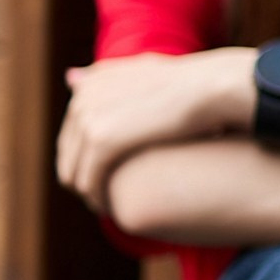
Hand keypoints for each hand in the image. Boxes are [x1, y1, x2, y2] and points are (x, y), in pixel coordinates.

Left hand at [57, 47, 255, 213]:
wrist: (211, 87)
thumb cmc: (189, 83)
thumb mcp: (143, 70)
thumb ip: (105, 76)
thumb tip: (70, 78)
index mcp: (88, 86)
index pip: (71, 136)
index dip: (85, 160)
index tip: (107, 177)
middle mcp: (81, 101)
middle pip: (68, 155)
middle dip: (83, 179)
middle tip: (106, 198)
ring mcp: (88, 120)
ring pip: (74, 174)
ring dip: (91, 193)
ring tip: (111, 208)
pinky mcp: (101, 141)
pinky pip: (89, 182)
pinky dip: (99, 199)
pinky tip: (114, 210)